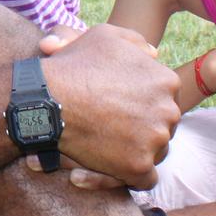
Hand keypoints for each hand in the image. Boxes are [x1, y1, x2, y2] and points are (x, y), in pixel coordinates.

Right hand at [37, 22, 181, 189]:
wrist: (46, 99)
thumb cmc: (73, 65)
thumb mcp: (106, 36)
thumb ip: (135, 42)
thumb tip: (155, 53)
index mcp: (165, 81)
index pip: (163, 99)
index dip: (141, 105)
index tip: (117, 108)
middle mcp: (169, 110)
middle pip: (162, 127)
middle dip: (140, 129)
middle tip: (107, 130)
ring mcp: (156, 140)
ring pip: (155, 152)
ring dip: (133, 153)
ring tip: (100, 148)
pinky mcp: (139, 166)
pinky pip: (145, 179)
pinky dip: (127, 176)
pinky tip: (100, 169)